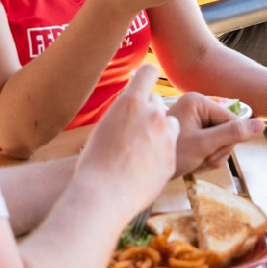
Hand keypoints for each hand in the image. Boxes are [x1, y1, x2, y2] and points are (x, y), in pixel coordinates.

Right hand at [77, 64, 181, 213]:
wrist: (104, 195)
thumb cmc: (94, 163)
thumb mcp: (103, 128)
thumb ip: (121, 114)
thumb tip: (128, 109)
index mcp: (130, 102)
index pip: (148, 72)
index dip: (146, 76)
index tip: (142, 85)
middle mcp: (152, 114)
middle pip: (156, 101)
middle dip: (148, 111)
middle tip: (134, 130)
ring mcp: (166, 136)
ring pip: (170, 123)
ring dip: (160, 131)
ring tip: (141, 150)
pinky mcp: (172, 157)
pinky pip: (170, 148)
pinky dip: (161, 154)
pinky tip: (144, 168)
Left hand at [168, 93, 265, 174]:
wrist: (142, 172)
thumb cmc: (171, 155)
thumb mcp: (204, 145)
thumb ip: (232, 134)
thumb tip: (260, 125)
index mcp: (198, 101)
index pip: (231, 120)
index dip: (227, 141)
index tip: (211, 152)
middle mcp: (195, 106)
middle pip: (225, 131)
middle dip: (216, 150)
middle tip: (200, 158)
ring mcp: (191, 119)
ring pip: (218, 140)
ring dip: (210, 156)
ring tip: (194, 161)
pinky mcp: (188, 131)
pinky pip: (207, 144)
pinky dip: (203, 157)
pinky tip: (191, 162)